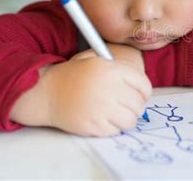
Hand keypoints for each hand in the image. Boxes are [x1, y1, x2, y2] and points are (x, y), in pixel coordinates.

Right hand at [10, 44, 151, 136]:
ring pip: (130, 121)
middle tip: (127, 106)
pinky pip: (115, 131)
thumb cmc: (75, 75)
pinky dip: (112, 127)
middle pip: (139, 105)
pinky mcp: (93, 125)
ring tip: (117, 114)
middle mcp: (110, 89)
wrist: (47, 91)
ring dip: (126, 119)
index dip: (144, 92)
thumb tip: (144, 91)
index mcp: (113, 70)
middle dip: (135, 107)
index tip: (140, 95)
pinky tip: (103, 119)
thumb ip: (122, 71)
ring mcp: (101, 108)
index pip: (144, 86)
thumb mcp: (99, 62)